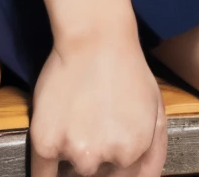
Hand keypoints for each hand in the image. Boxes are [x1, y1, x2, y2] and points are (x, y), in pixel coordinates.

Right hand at [29, 34, 166, 176]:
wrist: (94, 36)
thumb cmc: (128, 69)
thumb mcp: (156, 110)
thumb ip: (154, 156)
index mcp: (132, 153)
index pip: (122, 175)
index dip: (116, 160)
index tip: (109, 138)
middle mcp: (102, 157)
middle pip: (96, 172)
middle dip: (97, 155)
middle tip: (93, 123)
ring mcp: (73, 150)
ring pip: (73, 167)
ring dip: (74, 152)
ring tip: (77, 118)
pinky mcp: (44, 141)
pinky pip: (42, 174)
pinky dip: (46, 172)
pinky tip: (53, 151)